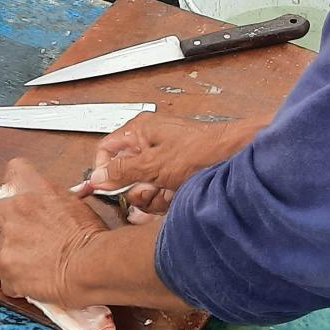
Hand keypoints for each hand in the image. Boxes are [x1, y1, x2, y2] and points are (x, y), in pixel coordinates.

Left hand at [0, 158, 107, 304]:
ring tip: (31, 270)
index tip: (16, 198)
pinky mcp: (6, 268)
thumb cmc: (94, 239)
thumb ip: (52, 204)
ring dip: (8, 264)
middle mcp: (17, 212)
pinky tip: (34, 284)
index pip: (15, 170)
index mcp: (38, 191)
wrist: (94, 264)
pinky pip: (3, 281)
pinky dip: (16, 285)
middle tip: (9, 242)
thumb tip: (47, 212)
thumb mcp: (76, 207)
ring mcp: (7, 241)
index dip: (11, 184)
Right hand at [81, 113, 240, 213]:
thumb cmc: (200, 151)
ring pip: (141, 187)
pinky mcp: (173, 173)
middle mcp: (148, 143)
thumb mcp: (154, 164)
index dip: (103, 170)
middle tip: (149, 189)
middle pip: (124, 174)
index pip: (106, 149)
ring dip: (151, 197)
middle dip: (135, 189)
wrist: (231, 157)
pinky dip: (164, 199)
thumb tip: (97, 176)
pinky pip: (158, 191)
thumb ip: (122, 170)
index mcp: (139, 130)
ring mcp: (161, 159)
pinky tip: (175, 197)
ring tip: (167, 193)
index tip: (107, 188)